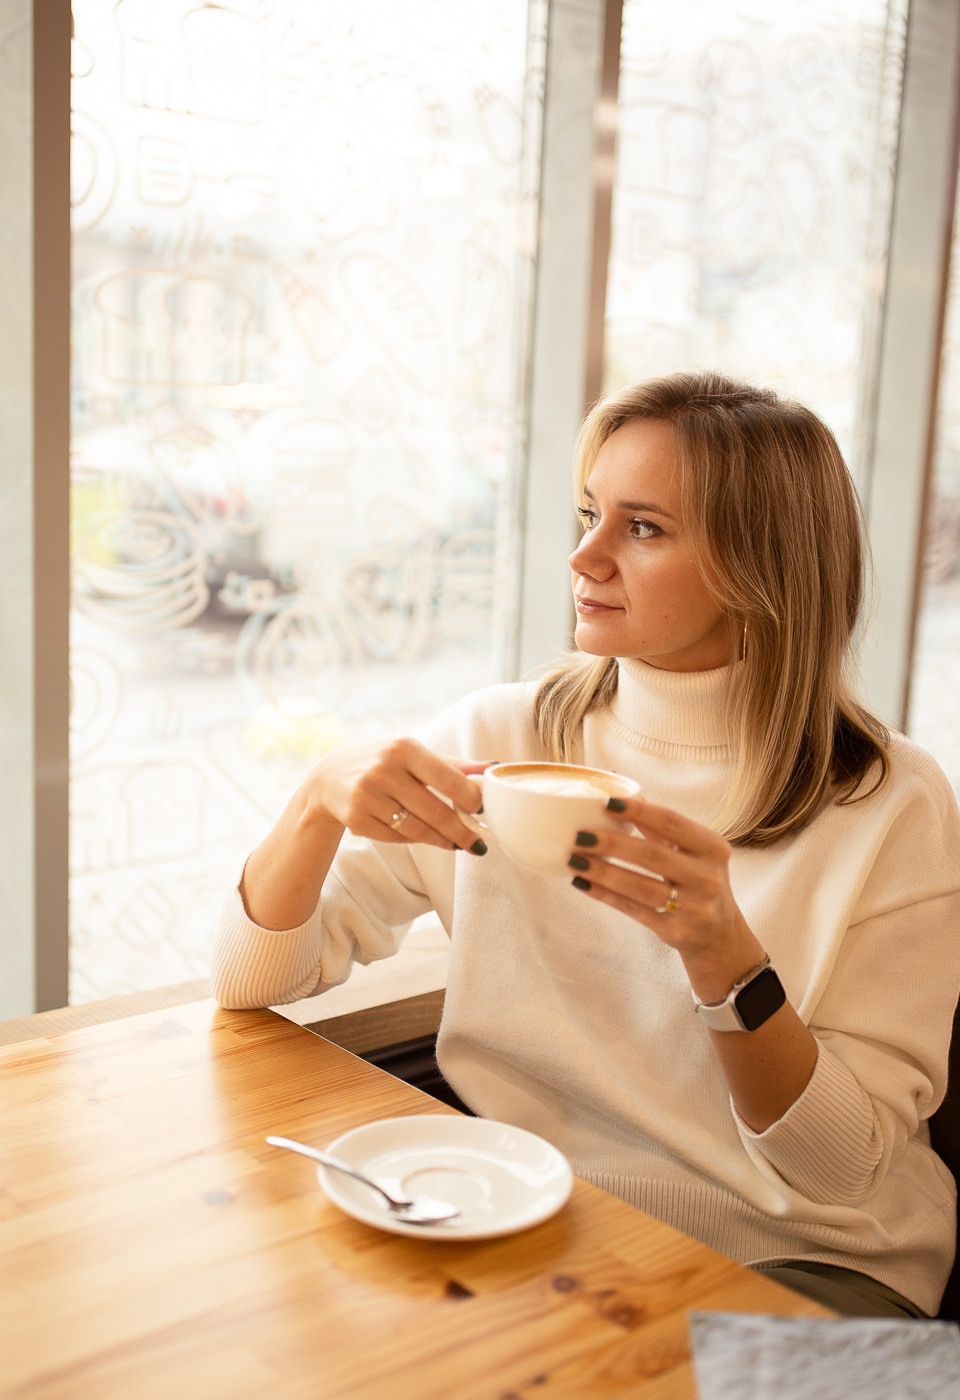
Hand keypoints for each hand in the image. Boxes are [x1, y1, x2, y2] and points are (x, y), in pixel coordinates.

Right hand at [308, 737, 489, 853]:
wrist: (328, 778)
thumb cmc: (382, 762)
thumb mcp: (413, 754)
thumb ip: (453, 764)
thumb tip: (493, 768)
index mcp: (404, 748)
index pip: (448, 779)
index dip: (472, 799)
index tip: (485, 811)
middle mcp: (384, 770)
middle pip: (436, 812)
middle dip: (462, 831)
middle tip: (478, 843)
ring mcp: (367, 796)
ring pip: (418, 830)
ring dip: (443, 841)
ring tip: (458, 844)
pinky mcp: (357, 820)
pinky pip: (398, 839)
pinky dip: (416, 841)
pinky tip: (428, 838)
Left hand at [567, 795, 762, 999]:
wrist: (720, 934)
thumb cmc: (700, 881)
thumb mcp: (696, 852)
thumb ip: (664, 828)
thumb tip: (629, 796)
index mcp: (713, 848)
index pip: (671, 822)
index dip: (637, 812)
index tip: (605, 803)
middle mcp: (707, 877)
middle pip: (652, 855)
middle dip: (611, 843)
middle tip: (580, 835)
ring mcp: (693, 907)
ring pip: (639, 886)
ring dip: (602, 871)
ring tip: (574, 859)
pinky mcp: (675, 931)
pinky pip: (632, 910)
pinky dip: (604, 895)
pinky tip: (582, 882)